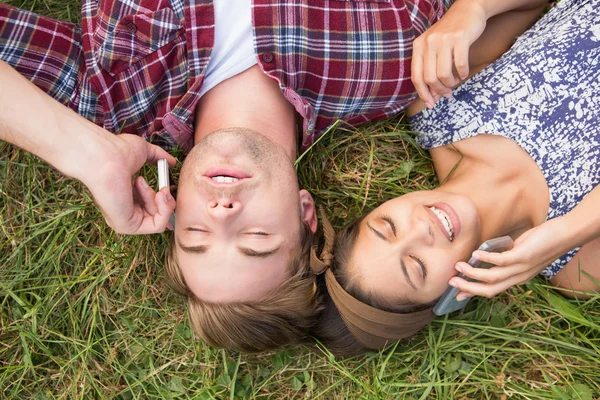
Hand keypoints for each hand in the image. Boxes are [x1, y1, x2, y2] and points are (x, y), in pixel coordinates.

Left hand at [82, 134, 177, 234]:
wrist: (107, 156)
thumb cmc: (118, 152)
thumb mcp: (144, 152)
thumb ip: (158, 157)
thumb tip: (172, 162)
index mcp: (125, 197)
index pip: (150, 208)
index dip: (163, 201)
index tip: (166, 187)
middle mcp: (124, 211)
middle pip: (156, 214)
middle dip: (164, 199)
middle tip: (162, 187)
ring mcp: (124, 221)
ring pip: (159, 220)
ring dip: (161, 200)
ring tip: (147, 184)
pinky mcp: (127, 226)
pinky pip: (157, 226)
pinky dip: (164, 210)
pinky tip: (159, 195)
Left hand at [411, 0, 486, 107]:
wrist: (467, 10)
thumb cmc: (449, 35)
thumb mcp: (434, 48)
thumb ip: (430, 70)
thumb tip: (432, 98)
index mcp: (418, 46)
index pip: (416, 77)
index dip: (423, 94)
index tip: (431, 104)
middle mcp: (428, 43)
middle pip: (429, 78)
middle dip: (439, 90)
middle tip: (447, 93)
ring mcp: (443, 40)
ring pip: (443, 74)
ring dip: (451, 83)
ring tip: (455, 81)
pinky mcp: (459, 38)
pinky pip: (460, 65)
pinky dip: (462, 74)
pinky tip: (463, 73)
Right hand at [449, 219, 569, 299]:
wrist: (565, 235)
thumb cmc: (541, 242)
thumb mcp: (520, 253)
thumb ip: (505, 257)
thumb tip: (486, 254)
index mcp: (516, 278)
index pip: (492, 291)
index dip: (473, 293)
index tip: (457, 295)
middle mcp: (518, 277)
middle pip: (490, 289)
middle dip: (469, 287)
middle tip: (452, 281)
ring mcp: (521, 268)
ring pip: (493, 277)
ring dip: (473, 273)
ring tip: (459, 266)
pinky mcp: (523, 256)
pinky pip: (502, 260)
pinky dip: (486, 258)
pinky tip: (476, 253)